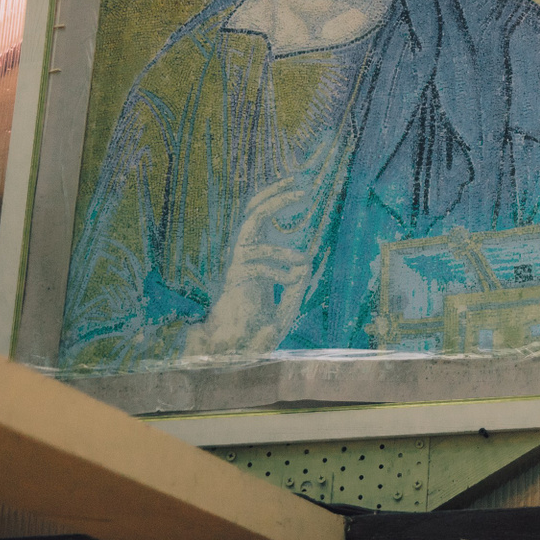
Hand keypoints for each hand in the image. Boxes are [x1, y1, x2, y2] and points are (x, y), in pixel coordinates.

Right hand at [184, 177, 314, 358]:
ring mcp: (238, 264)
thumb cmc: (255, 330)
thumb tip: (306, 264)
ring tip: (303, 261)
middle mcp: (246, 255)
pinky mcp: (234, 278)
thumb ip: (295, 287)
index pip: (263, 218)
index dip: (277, 199)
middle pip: (253, 212)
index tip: (302, 190)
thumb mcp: (285, 308)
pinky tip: (293, 279)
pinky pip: (255, 262)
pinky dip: (277, 267)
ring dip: (281, 247)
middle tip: (302, 188)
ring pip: (252, 232)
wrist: (233, 351)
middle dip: (275, 195)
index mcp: (257, 256)